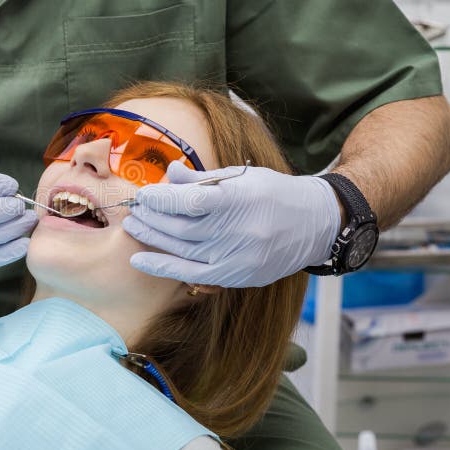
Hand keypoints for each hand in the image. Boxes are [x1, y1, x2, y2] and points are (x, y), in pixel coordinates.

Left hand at [122, 162, 340, 286]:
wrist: (315, 224)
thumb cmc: (274, 193)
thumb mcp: (242, 176)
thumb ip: (202, 179)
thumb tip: (170, 173)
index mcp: (239, 200)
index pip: (191, 201)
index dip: (162, 199)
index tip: (144, 194)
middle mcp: (237, 231)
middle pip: (182, 227)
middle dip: (153, 217)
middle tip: (134, 208)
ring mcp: (236, 257)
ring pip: (182, 249)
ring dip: (153, 237)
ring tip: (134, 226)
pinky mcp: (236, 276)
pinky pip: (191, 274)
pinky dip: (162, 267)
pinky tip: (140, 259)